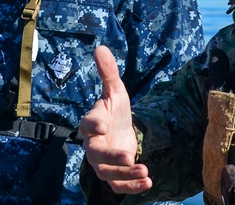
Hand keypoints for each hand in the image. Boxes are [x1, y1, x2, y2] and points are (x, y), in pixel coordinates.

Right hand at [79, 45, 152, 193]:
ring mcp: (102, 162)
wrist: (120, 131)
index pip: (87, 125)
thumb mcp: (116, 91)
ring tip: (145, 171)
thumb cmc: (115, 110)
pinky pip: (118, 186)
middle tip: (129, 157)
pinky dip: (131, 187)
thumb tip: (100, 47)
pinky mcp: (113, 175)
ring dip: (126, 175)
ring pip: (108, 173)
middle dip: (112, 157)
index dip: (92, 125)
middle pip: (97, 155)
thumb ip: (108, 72)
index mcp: (92, 122)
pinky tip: (148, 183)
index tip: (102, 125)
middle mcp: (93, 145)